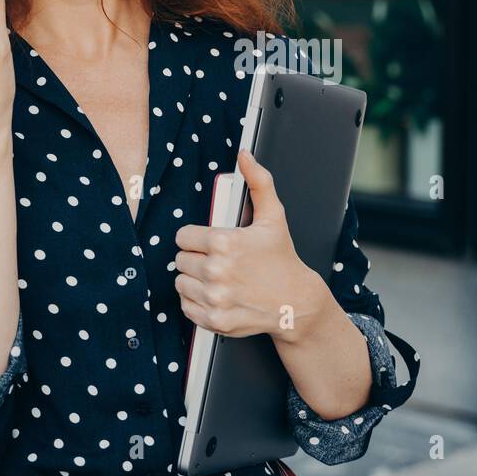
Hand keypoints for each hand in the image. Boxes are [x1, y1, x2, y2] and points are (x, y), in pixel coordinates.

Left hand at [174, 149, 328, 341]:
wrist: (296, 302)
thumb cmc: (282, 258)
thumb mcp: (273, 217)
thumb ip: (258, 182)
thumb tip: (245, 156)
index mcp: (224, 242)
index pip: (183, 236)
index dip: (197, 238)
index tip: (210, 243)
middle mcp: (216, 271)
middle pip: (180, 260)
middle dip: (196, 258)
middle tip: (217, 261)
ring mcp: (215, 298)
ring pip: (181, 283)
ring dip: (194, 280)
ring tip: (217, 278)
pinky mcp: (214, 320)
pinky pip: (186, 307)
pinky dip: (197, 302)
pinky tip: (217, 295)